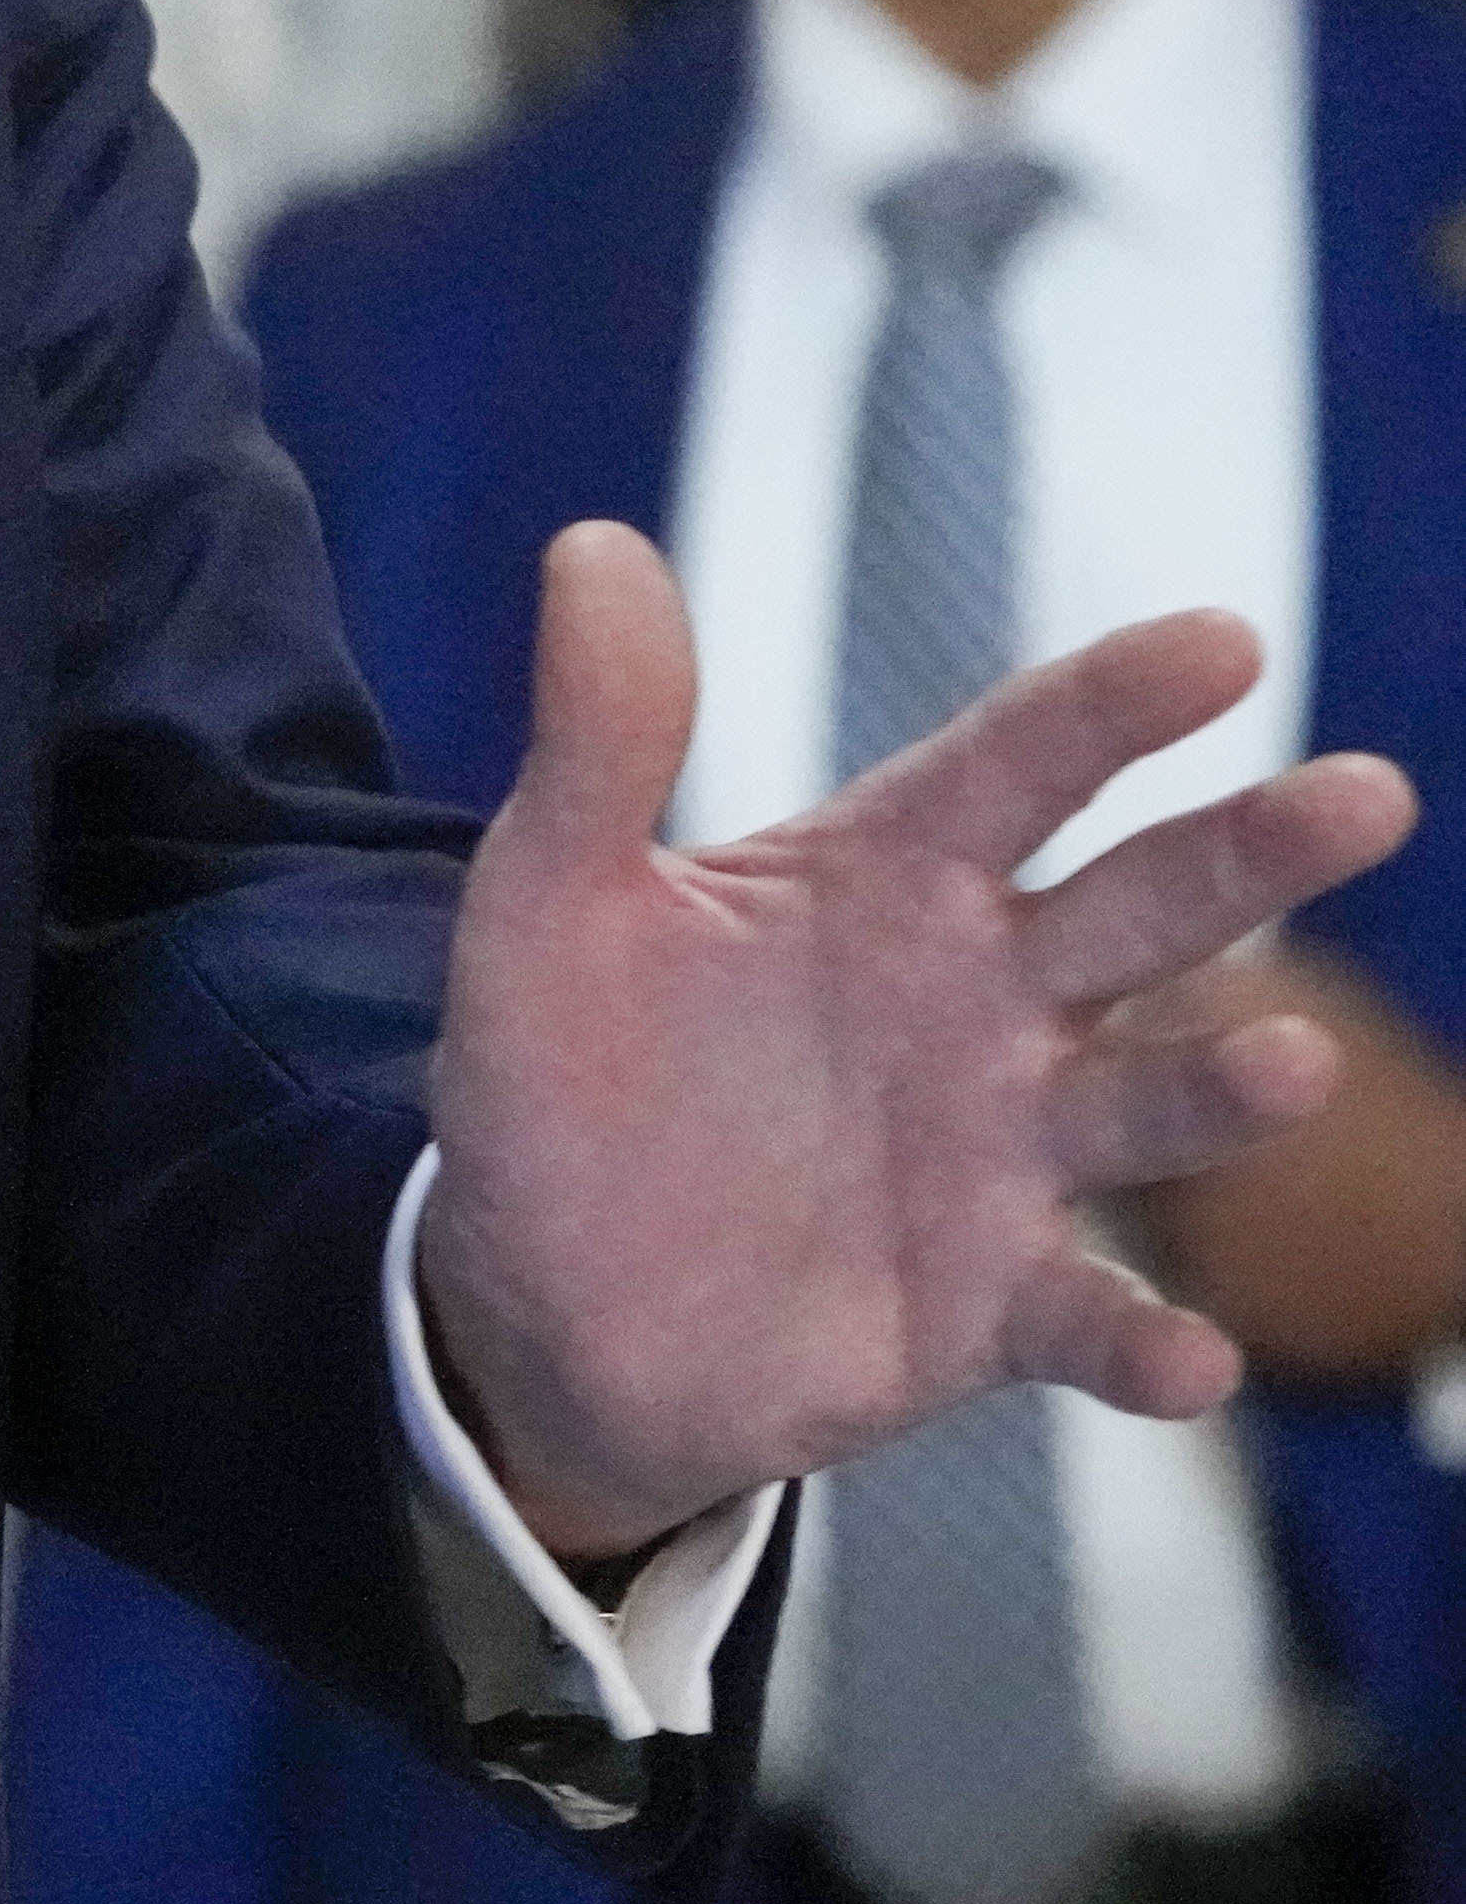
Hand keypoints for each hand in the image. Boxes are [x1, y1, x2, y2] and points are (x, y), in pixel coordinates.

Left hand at [416, 525, 1416, 1560]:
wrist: (537, 1301)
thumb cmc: (559, 1076)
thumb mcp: (549, 902)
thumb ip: (598, 739)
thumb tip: (590, 545)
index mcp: (887, 878)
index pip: (1018, 765)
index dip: (1112, 703)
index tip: (1221, 641)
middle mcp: (981, 1000)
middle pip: (1140, 908)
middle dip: (1251, 853)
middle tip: (1366, 795)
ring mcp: (1004, 1155)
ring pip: (1149, 1105)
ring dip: (1228, 1088)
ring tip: (1295, 1062)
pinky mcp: (992, 1307)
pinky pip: (1089, 1321)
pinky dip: (1148, 1343)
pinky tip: (1191, 1358)